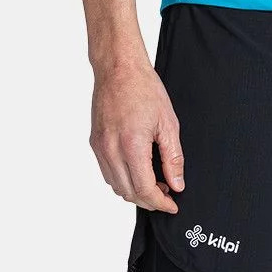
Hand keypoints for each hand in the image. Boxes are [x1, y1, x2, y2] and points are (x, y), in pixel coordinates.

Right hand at [90, 62, 185, 211]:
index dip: (160, 202)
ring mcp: (99, 147)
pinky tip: (136, 170)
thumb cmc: (144, 88)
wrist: (118, 67)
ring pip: (116, 186)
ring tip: (153, 182)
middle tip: (166, 193)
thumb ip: (173, 157)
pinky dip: (122, 179)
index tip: (172, 204)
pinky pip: (107, 172)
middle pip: (128, 193)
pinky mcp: (94, 143)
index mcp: (131, 144)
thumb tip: (177, 184)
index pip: (144, 189)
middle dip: (149, 200)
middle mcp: (111, 150)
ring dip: (134, 191)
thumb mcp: (168, 122)